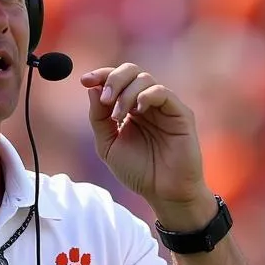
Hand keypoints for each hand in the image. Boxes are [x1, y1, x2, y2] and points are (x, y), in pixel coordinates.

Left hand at [80, 64, 217, 228]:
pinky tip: (136, 111)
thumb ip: (98, 119)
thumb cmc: (138, 172)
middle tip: (104, 99)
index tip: (84, 80)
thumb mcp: (108, 146)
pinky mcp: (180, 113)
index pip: (116, 80)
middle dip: (113, 79)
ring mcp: (164, 106)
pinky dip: (146, 96)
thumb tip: (91, 88)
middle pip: (131, 71)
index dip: (101, 75)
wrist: (163, 193)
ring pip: (145, 79)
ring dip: (125, 93)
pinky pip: (163, 92)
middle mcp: (147, 103)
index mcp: (130, 108)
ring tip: (117, 116)